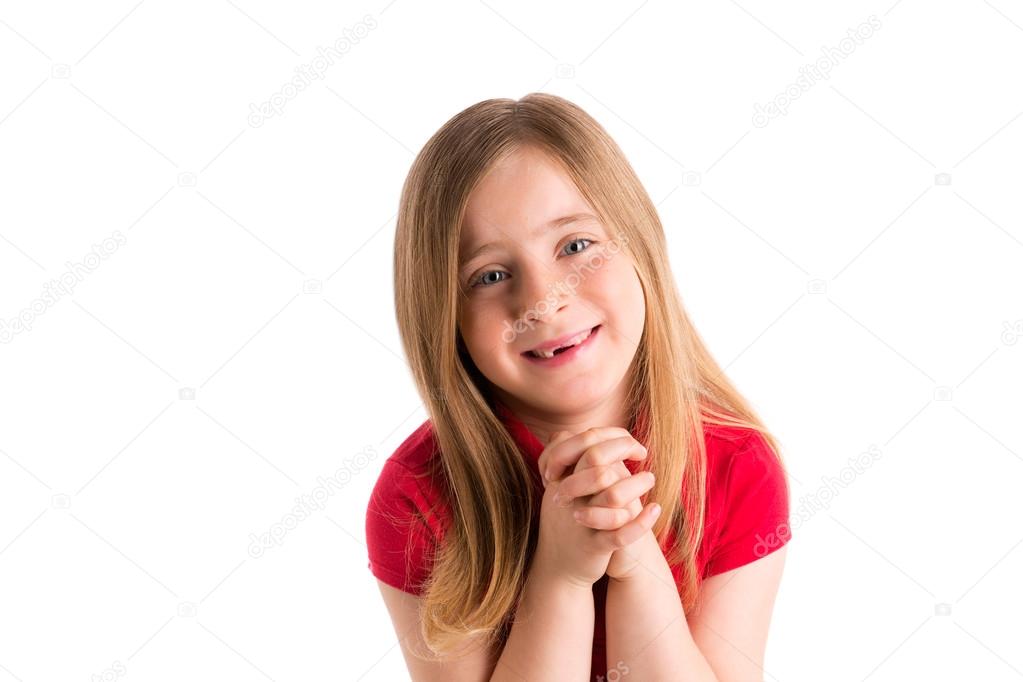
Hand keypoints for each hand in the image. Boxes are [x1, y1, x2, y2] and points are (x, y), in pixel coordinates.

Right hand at [533, 428, 658, 586]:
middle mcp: (569, 496)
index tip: (631, 443)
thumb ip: (574, 459)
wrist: (558, 567)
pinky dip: (641, 522)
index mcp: (562, 477)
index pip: (586, 440)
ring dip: (638, 484)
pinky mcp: (593, 547)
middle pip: (596, 460)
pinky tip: (655, 510)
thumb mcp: (563, 487)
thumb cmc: (568, 520)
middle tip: (641, 454)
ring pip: (612, 495)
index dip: (612, 435)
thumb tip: (597, 432)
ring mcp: (581, 521)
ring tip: (651, 479)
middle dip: (624, 449)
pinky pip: (620, 534)